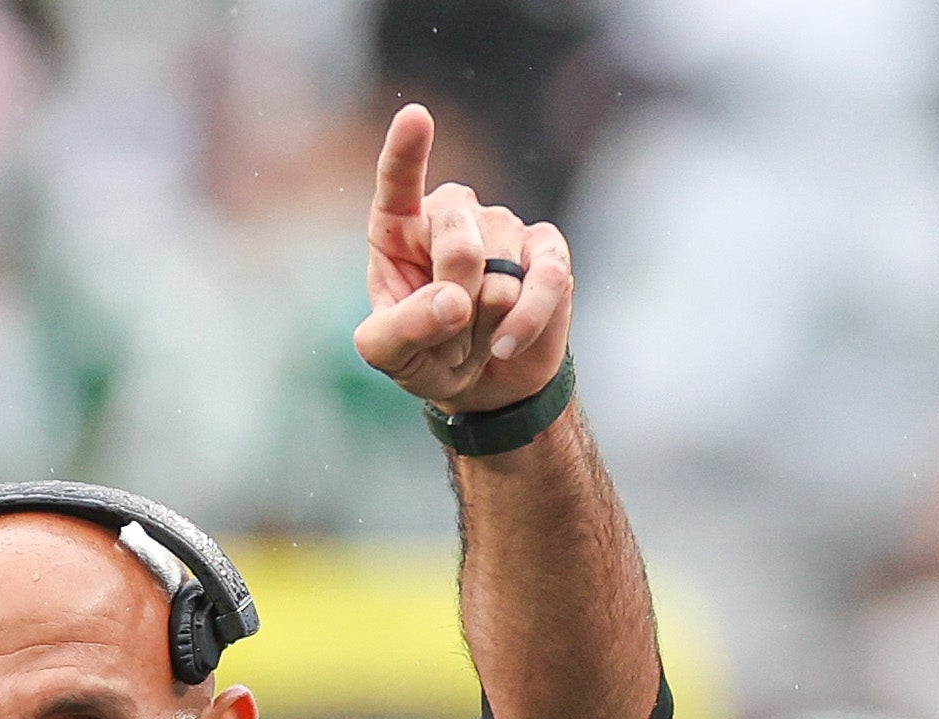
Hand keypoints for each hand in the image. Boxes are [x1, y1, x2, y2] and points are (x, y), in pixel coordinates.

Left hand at [349, 104, 571, 416]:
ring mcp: (503, 227)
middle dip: (453, 306)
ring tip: (477, 333)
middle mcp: (452, 214)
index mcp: (400, 226)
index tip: (416, 116)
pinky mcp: (548, 251)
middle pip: (458, 246)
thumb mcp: (390, 356)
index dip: (407, 151)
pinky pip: (546, 280)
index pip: (399, 181)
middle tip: (449, 332)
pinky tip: (505, 343)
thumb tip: (454, 300)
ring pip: (499, 276)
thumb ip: (400, 331)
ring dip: (485, 323)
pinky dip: (526, 321)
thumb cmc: (428, 356)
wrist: (486, 382)